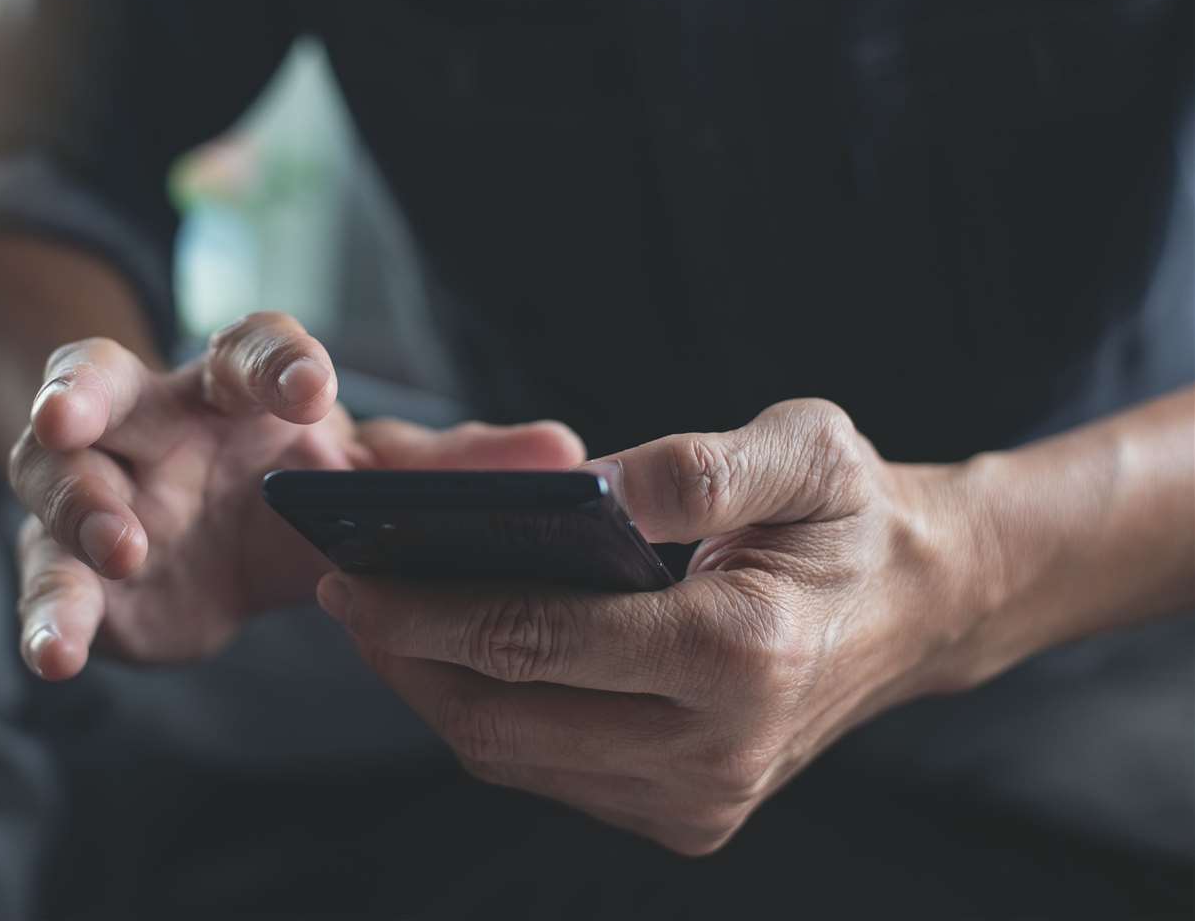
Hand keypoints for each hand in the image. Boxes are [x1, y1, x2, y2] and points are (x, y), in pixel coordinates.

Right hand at [9, 311, 584, 674]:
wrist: (201, 536)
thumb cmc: (293, 484)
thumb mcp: (366, 476)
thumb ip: (453, 469)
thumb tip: (569, 456)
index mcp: (238, 388)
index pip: (249, 349)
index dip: (274, 362)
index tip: (309, 387)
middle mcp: (156, 418)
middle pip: (107, 380)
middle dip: (87, 392)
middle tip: (78, 414)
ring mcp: (103, 486)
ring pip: (60, 476)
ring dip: (78, 503)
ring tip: (117, 544)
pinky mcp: (74, 565)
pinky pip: (47, 580)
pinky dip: (47, 614)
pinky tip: (54, 656)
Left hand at [319, 399, 989, 854]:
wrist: (921, 610)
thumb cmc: (855, 518)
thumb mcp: (807, 450)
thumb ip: (697, 465)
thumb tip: (584, 486)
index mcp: (743, 653)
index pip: (538, 641)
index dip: (427, 611)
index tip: (351, 573)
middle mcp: (717, 751)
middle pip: (504, 719)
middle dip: (406, 659)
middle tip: (344, 592)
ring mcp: (700, 800)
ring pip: (514, 758)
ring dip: (434, 693)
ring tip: (383, 620)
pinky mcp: (686, 817)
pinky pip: (549, 773)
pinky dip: (489, 717)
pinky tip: (458, 657)